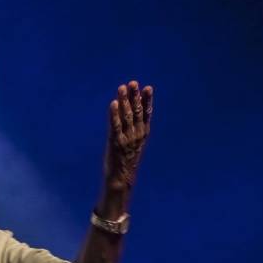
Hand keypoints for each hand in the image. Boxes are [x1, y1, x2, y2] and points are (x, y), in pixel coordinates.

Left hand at [104, 80, 153, 195]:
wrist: (121, 179)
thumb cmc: (126, 160)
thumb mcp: (134, 143)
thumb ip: (134, 129)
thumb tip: (132, 115)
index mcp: (143, 134)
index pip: (147, 114)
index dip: (147, 101)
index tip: (148, 88)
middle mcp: (137, 135)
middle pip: (137, 112)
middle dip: (135, 96)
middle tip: (133, 83)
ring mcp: (127, 139)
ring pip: (126, 116)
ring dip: (124, 101)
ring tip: (122, 87)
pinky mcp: (116, 143)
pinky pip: (115, 125)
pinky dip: (114, 114)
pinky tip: (113, 103)